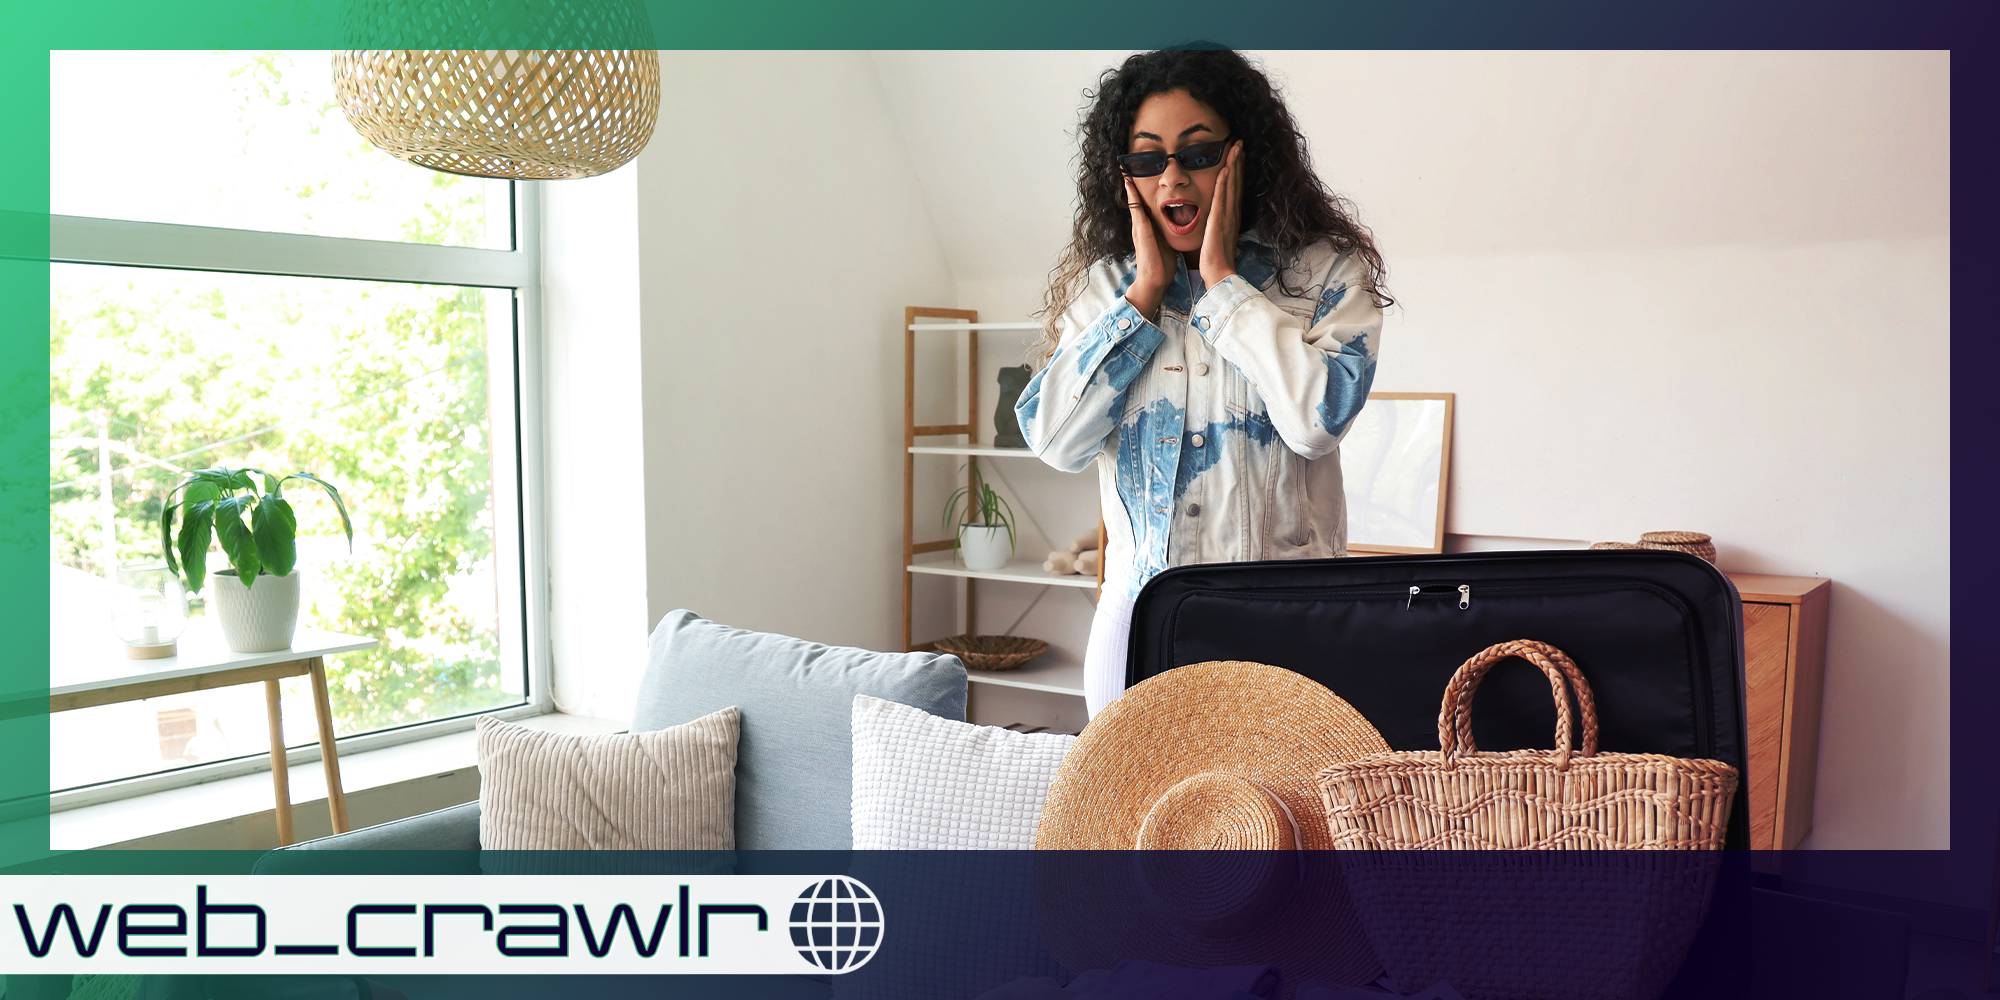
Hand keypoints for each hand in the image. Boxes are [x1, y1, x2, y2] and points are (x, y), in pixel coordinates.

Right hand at [1123, 177, 1172, 322]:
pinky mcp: (1140, 231)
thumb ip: (1169, 233)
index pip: (1144, 204)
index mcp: (1148, 227)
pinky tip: (1129, 184)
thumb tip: (1179, 226)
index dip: (1141, 190)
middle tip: (1126, 166)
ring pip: (1133, 201)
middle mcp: (1141, 225)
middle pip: (1135, 199)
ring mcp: (1139, 227)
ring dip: (1129, 185)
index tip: (1139, 176)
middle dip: (1131, 183)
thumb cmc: (1163, 265)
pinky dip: (1132, 196)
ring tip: (1125, 170)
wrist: (1155, 281)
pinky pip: (1135, 209)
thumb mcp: (1167, 243)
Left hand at [1199, 141, 1243, 289]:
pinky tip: (1225, 168)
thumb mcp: (1217, 237)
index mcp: (1232, 216)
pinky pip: (1222, 198)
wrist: (1219, 273)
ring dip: (1234, 164)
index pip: (1235, 188)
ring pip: (1232, 185)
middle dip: (1238, 161)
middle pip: (1237, 181)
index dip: (1237, 170)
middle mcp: (1233, 213)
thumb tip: (1216, 220)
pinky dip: (1224, 182)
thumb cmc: (1216, 260)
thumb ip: (1218, 225)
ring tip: (1236, 147)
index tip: (1237, 154)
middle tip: (1239, 142)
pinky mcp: (1219, 221)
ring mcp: (1227, 216)